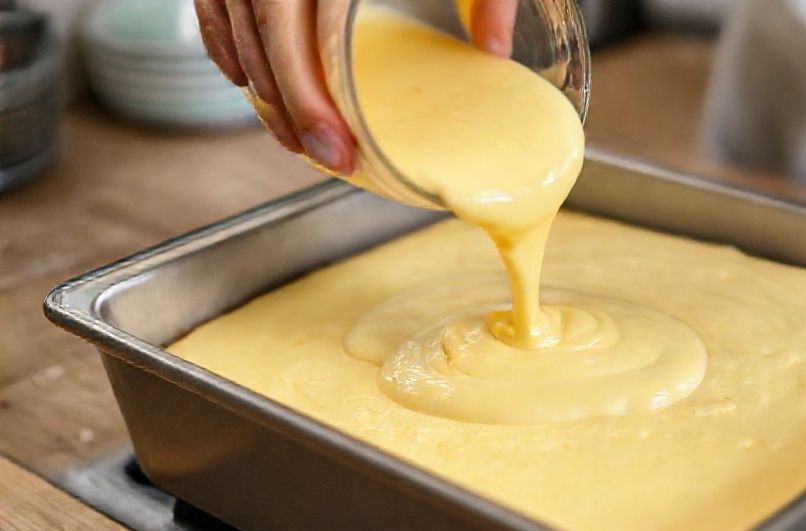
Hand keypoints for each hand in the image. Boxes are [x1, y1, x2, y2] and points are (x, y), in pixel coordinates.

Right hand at [194, 0, 517, 173]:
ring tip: (291, 132)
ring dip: (257, 80)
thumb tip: (495, 49)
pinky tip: (248, 79)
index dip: (314, 97)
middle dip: (286, 103)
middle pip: (263, 31)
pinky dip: (226, 39)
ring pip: (232, 15)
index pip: (305, 27)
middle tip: (317, 155)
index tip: (335, 147)